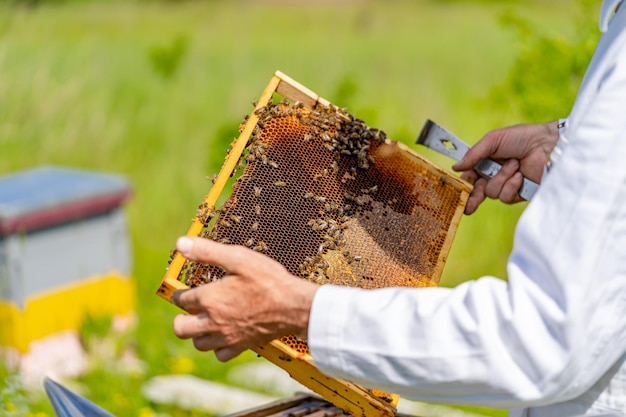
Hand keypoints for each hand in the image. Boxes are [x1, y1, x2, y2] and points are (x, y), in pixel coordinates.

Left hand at [171, 236, 317, 361]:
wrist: (294, 306)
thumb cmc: (268, 280)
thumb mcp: (238, 258)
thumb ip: (207, 251)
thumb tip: (181, 243)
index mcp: (210, 298)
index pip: (181, 300)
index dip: (180, 294)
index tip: (184, 291)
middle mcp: (213, 321)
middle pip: (181, 329)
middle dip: (181, 319)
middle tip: (190, 311)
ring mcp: (227, 336)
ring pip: (199, 343)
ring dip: (198, 333)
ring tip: (206, 322)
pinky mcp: (241, 346)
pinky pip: (220, 354)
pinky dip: (218, 347)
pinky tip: (225, 334)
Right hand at [452, 121, 558, 213]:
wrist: (549, 145)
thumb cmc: (523, 137)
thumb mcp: (493, 140)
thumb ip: (473, 154)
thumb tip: (456, 167)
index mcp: (487, 161)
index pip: (470, 176)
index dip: (463, 184)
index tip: (457, 191)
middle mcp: (495, 174)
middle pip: (478, 191)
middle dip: (473, 198)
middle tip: (467, 206)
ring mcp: (507, 185)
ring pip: (491, 192)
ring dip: (501, 178)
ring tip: (514, 165)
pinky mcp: (519, 193)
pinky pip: (506, 196)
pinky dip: (511, 185)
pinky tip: (520, 175)